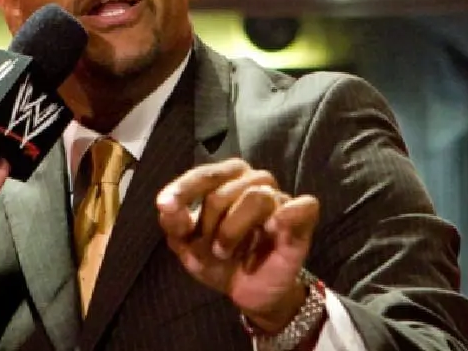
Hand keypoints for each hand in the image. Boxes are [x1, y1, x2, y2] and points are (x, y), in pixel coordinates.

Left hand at [156, 158, 319, 332]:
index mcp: (226, 178)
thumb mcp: (186, 244)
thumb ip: (174, 222)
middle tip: (211, 250)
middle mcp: (254, 180)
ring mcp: (279, 197)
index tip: (165, 205)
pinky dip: (289, 215)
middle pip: (223, 192)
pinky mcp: (302, 218)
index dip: (184, 190)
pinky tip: (274, 227)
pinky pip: (303, 205)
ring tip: (227, 252)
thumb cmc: (217, 258)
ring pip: (255, 198)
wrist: (248, 291)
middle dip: (208, 225)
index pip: (204, 175)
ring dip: (233, 232)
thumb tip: (166, 206)